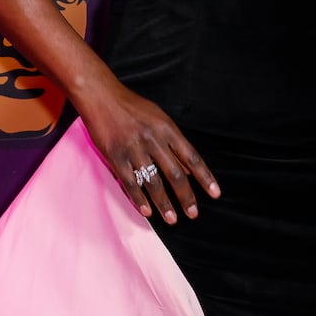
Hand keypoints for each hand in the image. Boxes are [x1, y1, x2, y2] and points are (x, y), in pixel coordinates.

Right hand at [75, 81, 220, 224]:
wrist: (101, 96)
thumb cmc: (132, 107)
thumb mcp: (159, 118)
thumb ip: (174, 143)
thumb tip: (190, 168)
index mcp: (167, 129)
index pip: (192, 157)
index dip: (205, 177)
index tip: (214, 193)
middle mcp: (153, 140)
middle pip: (175, 174)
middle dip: (186, 196)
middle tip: (193, 214)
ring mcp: (134, 149)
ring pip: (153, 182)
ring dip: (164, 203)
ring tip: (172, 219)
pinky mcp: (116, 157)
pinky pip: (131, 183)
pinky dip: (140, 199)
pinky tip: (147, 211)